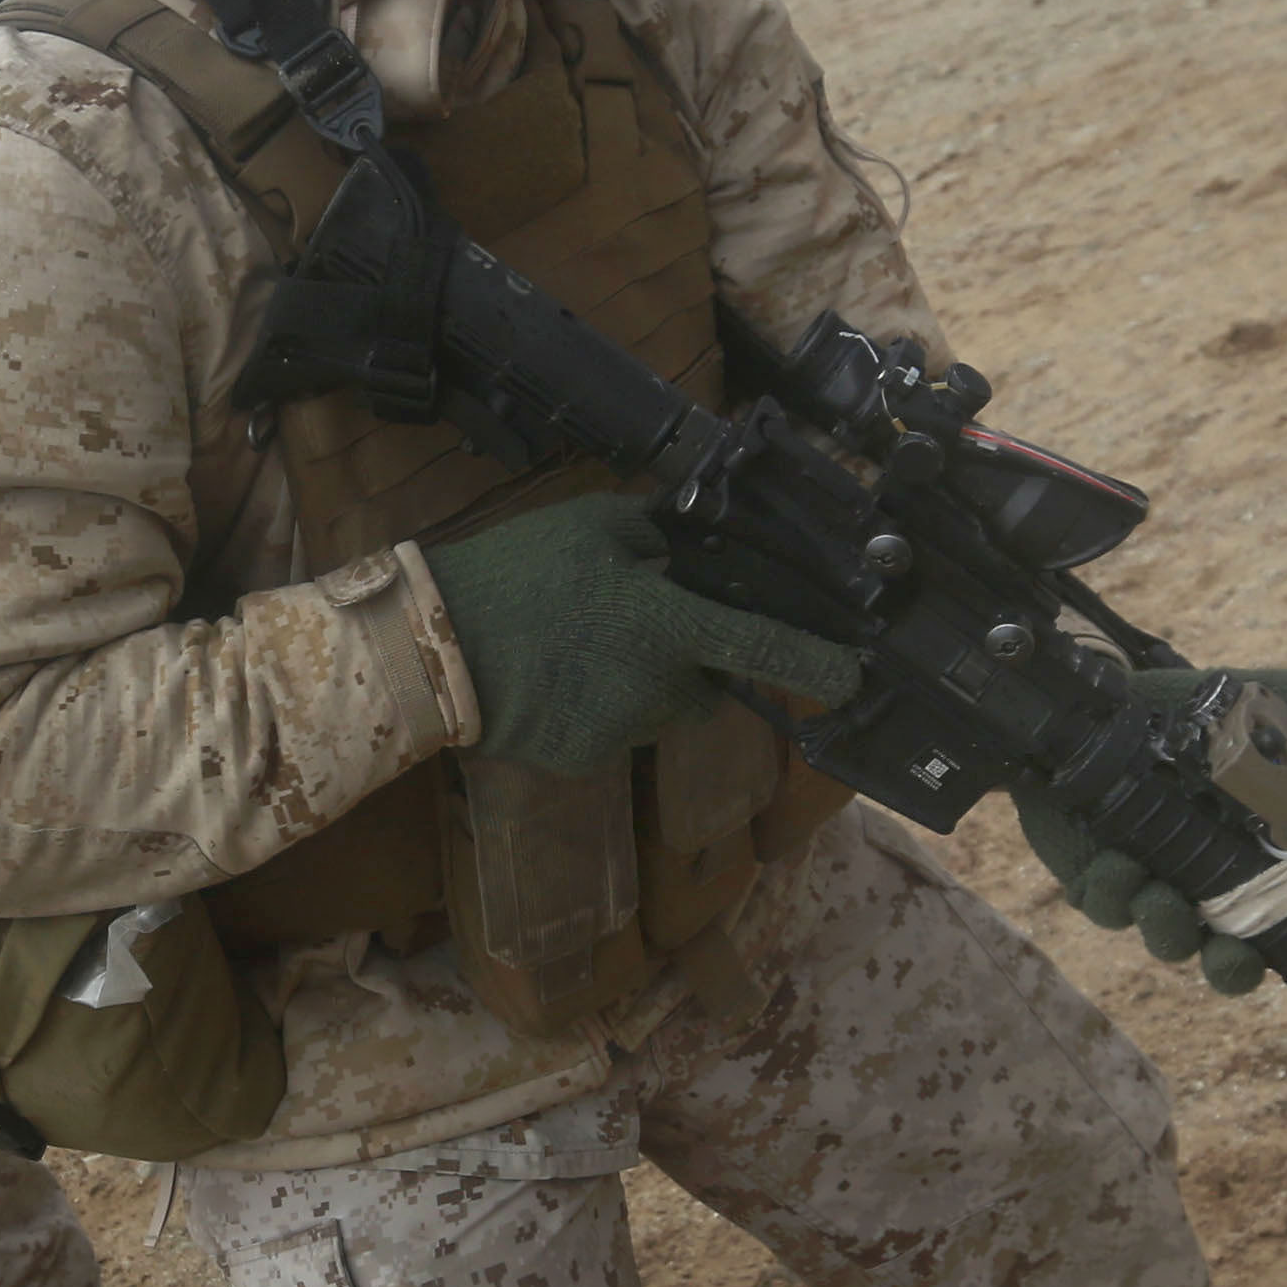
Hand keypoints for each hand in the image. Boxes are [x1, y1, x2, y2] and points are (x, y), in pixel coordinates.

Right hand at [421, 493, 866, 782]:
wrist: (431, 650)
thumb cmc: (514, 574)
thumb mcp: (590, 525)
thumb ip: (656, 535)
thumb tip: (690, 542)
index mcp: (666, 623)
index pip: (763, 646)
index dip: (818, 665)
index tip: (855, 679)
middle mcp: (658, 686)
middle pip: (705, 682)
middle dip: (687, 660)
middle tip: (631, 624)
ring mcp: (622, 731)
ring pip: (658, 708)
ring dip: (640, 683)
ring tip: (577, 649)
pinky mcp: (587, 760)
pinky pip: (614, 731)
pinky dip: (597, 709)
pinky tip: (555, 682)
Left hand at [1013, 663, 1286, 994]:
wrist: (1093, 700)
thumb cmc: (1174, 708)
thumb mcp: (1240, 698)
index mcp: (1247, 855)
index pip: (1275, 920)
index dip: (1282, 947)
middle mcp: (1203, 880)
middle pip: (1223, 957)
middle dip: (1228, 968)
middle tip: (1229, 955)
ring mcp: (1149, 882)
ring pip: (1164, 936)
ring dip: (1165, 929)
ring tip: (1157, 894)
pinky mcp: (1095, 875)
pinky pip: (1104, 906)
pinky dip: (1110, 894)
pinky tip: (1113, 864)